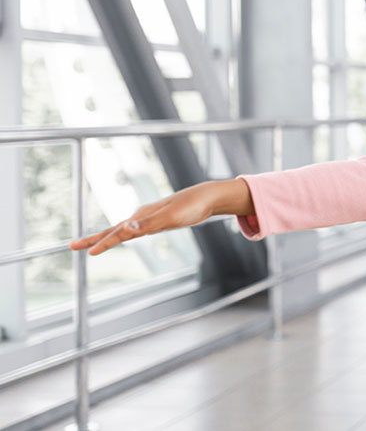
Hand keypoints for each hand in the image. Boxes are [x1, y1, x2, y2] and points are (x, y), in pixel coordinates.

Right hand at [70, 179, 252, 255]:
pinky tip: (126, 234)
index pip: (117, 233)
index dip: (102, 243)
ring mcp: (149, 217)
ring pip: (123, 229)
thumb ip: (148, 224)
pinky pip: (135, 229)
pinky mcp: (158, 219)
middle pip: (114, 229)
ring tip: (93, 244)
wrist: (208, 197)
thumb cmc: (191, 207)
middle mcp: (142, 216)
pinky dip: (124, 233)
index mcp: (142, 217)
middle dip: (94, 239)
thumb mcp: (170, 218)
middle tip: (73, 246)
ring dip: (107, 236)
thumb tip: (126, 228)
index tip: (87, 253)